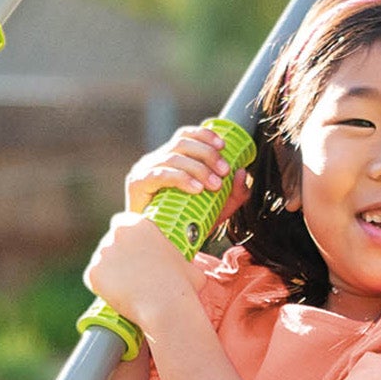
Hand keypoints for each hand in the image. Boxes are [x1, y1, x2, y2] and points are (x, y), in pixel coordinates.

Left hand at [85, 212, 201, 337]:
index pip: (123, 223)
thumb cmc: (181, 286)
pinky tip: (116, 296)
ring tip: (124, 288)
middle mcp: (118, 233)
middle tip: (128, 273)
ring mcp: (102, 252)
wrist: (164, 305)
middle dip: (116, 255)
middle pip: (110, 241)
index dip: (127, 238)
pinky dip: (101, 288)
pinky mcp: (92, 272)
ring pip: (100, 261)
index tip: (133, 251)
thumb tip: (186, 269)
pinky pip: (93, 279)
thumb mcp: (188, 265)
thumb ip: (180, 261)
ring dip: (108, 271)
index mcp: (140, 224)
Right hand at [126, 124, 249, 225]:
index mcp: (172, 158)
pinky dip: (181, 179)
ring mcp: (145, 170)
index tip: (223, 146)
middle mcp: (156, 159)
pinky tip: (196, 189)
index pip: (185, 135)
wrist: (160, 245)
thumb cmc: (185, 223)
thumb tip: (242, 172)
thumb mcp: (216, 208)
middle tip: (224, 171)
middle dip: (207, 154)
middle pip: (182, 143)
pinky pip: (160, 174)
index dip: (204, 135)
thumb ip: (232, 193)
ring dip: (198, 169)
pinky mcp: (138, 184)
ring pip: (174, 158)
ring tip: (215, 186)